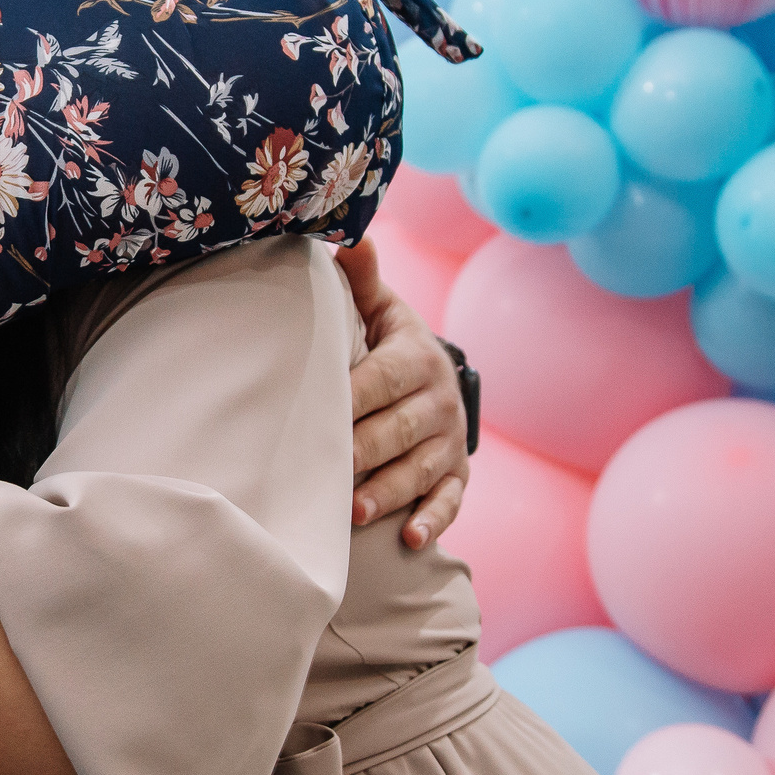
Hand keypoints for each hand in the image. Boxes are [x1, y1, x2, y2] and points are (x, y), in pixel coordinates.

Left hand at [337, 240, 470, 550]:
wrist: (435, 375)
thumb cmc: (386, 342)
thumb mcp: (379, 309)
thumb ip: (362, 280)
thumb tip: (351, 234)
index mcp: (415, 359)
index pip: (381, 381)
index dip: (350, 399)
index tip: (317, 414)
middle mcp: (439, 402)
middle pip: (397, 432)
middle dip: (364, 454)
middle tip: (329, 474)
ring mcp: (449, 442)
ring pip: (419, 471)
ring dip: (389, 493)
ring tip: (354, 513)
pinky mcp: (456, 475)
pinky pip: (451, 501)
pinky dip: (434, 520)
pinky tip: (413, 541)